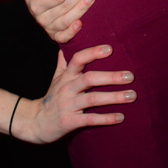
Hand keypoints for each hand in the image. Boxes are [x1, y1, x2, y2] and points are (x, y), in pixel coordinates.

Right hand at [12, 45, 135, 143]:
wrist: (35, 123)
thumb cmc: (51, 98)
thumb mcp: (56, 78)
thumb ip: (63, 62)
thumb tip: (66, 44)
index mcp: (66, 76)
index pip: (78, 59)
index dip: (93, 52)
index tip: (110, 49)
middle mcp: (67, 88)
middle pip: (89, 78)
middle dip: (111, 77)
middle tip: (131, 76)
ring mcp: (68, 105)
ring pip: (92, 99)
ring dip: (114, 97)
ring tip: (132, 95)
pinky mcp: (69, 122)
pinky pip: (90, 119)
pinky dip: (106, 118)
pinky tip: (121, 117)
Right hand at [25, 0, 100, 42]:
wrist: (36, 8)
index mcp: (36, 5)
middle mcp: (42, 18)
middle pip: (65, 5)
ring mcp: (49, 29)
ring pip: (67, 19)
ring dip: (81, 8)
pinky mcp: (56, 37)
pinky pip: (63, 37)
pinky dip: (72, 32)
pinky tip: (81, 23)